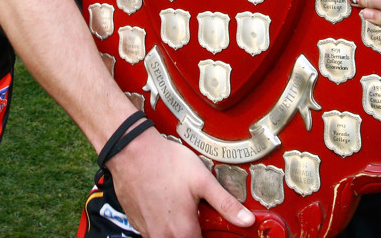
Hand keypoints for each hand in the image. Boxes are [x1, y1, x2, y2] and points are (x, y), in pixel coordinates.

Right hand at [108, 127, 254, 237]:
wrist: (133, 152)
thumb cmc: (166, 162)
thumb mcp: (203, 180)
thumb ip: (225, 203)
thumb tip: (246, 220)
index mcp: (183, 231)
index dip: (210, 235)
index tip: (210, 225)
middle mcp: (163, 237)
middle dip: (194, 231)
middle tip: (197, 213)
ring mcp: (148, 231)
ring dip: (177, 228)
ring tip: (182, 205)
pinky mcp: (137, 222)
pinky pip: (153, 231)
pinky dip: (163, 222)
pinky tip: (166, 202)